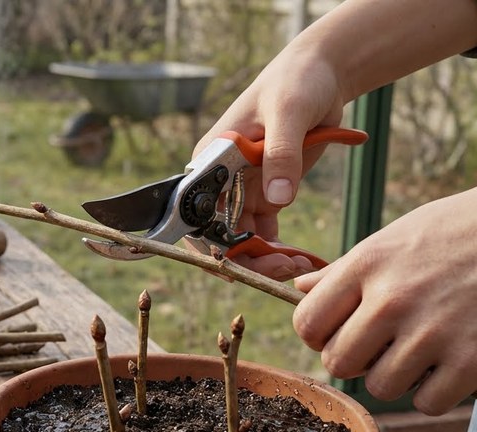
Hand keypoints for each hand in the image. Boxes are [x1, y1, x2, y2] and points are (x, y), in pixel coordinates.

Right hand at [194, 45, 345, 279]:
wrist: (322, 74)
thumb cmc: (296, 82)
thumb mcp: (288, 113)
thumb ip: (282, 154)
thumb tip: (278, 198)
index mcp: (211, 161)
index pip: (197, 214)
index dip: (213, 244)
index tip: (241, 263)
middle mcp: (221, 181)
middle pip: (220, 235)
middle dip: (249, 259)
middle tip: (285, 269)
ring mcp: (244, 188)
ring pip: (245, 240)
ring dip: (268, 259)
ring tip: (301, 266)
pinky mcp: (269, 192)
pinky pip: (267, 231)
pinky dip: (283, 250)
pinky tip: (305, 259)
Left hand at [293, 187, 476, 414]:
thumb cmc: (455, 232)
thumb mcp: (394, 238)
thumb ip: (345, 270)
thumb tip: (300, 290)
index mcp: (367, 266)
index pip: (307, 323)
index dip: (318, 335)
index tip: (338, 331)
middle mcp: (393, 299)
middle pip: (338, 363)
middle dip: (355, 360)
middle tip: (380, 345)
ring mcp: (433, 331)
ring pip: (381, 388)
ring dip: (396, 377)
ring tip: (418, 351)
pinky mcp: (472, 359)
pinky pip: (427, 403)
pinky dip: (435, 393)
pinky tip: (447, 366)